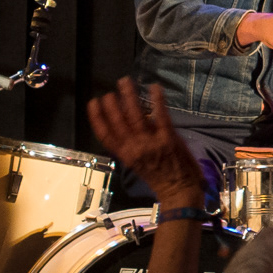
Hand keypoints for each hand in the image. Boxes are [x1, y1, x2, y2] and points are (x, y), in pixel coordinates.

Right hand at [88, 79, 203, 205]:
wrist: (179, 190)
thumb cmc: (160, 177)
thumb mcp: (140, 163)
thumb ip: (135, 145)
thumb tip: (133, 121)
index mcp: (126, 155)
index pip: (106, 135)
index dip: (97, 118)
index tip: (93, 103)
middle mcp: (135, 148)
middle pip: (118, 122)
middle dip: (112, 104)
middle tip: (109, 91)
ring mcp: (151, 142)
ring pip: (135, 115)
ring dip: (129, 96)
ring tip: (124, 82)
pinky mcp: (168, 137)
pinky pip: (160, 115)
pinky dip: (156, 100)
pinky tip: (153, 86)